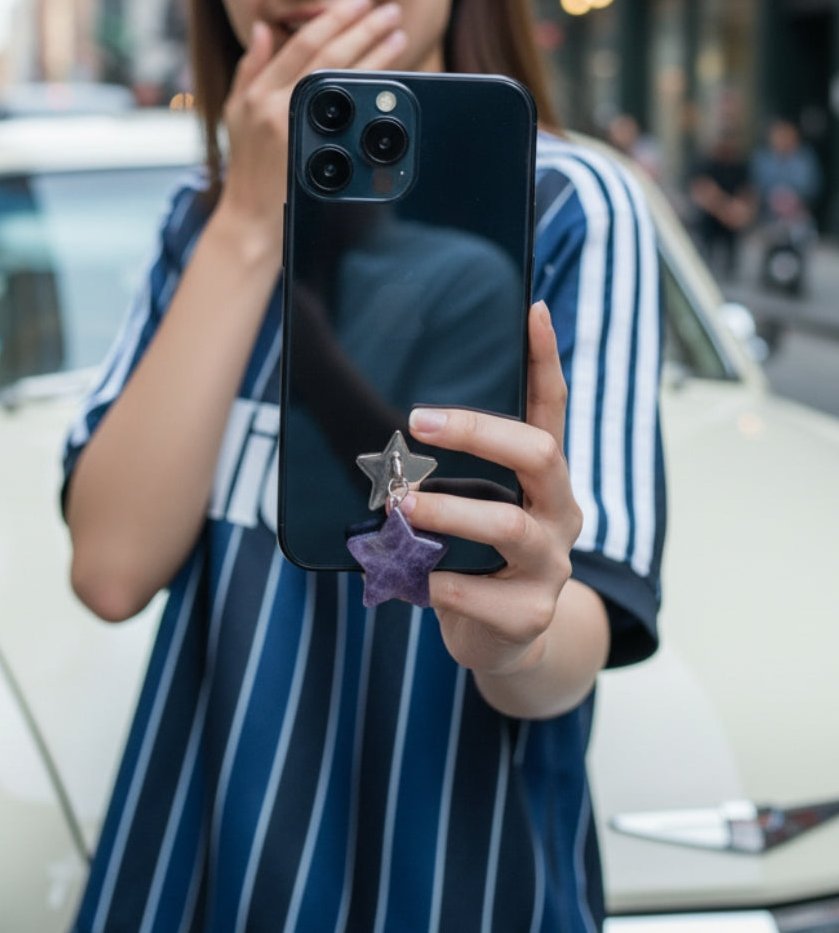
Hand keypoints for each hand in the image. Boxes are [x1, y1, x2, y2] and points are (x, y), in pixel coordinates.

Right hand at [217, 0, 406, 235]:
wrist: (250, 218)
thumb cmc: (246, 165)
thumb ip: (250, 68)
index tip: (358, 1)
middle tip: (390, 10)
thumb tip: (263, 28)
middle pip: (328, 56)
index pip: (302, 43)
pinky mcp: (317, 154)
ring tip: (399, 37)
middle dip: (363, 28)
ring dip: (376, 55)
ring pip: (344, 81)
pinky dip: (372, 94)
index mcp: (259, 92)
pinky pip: (351, 116)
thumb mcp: (236, 111)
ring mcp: (299, 130)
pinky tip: (391, 81)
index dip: (333, 19)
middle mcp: (276, 106)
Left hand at [401, 302, 606, 714]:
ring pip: (509, 525)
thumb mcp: (474, 501)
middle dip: (478, 432)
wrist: (502, 639)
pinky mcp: (528, 613)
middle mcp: (558, 510)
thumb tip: (390, 420)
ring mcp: (549, 563)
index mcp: (544, 475)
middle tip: (418, 420)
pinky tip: (411, 577)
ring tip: (401, 506)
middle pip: (540, 454)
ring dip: (449, 512)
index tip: (531, 308)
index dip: (545, 357)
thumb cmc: (474, 553)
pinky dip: (438, 584)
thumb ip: (450, 468)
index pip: (552, 405)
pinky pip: (481, 595)